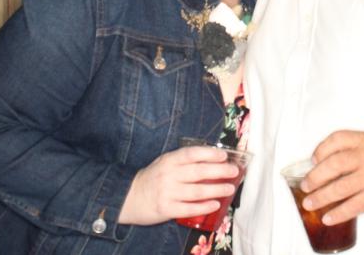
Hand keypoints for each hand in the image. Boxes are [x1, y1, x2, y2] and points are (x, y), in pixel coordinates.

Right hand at [118, 146, 237, 225]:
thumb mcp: (165, 163)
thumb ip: (184, 161)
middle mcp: (169, 175)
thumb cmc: (153, 178)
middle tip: (234, 171)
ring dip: (216, 190)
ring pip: (197, 191)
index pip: (192, 154)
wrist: (128, 197)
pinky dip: (204, 207)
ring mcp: (167, 192)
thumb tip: (213, 159)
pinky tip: (215, 205)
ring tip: (230, 188)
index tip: (224, 155)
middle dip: (219, 171)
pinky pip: (189, 208)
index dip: (209, 154)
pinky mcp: (166, 209)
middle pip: (198, 172)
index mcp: (169, 160)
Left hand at [300, 131, 363, 224]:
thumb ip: (355, 151)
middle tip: (306, 185)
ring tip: (310, 203)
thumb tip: (329, 165)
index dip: (321, 149)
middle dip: (316, 176)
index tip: (313, 159)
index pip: (337, 139)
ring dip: (322, 197)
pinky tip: (329, 217)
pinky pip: (354, 205)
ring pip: (341, 187)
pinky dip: (339, 213)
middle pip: (334, 164)